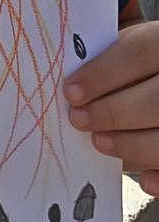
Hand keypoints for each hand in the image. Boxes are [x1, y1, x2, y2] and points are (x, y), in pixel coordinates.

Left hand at [64, 19, 158, 196]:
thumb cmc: (146, 58)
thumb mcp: (134, 40)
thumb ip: (109, 51)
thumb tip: (71, 74)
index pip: (137, 53)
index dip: (102, 74)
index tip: (71, 92)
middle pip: (154, 101)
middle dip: (111, 113)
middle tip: (78, 120)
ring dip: (131, 144)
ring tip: (99, 142)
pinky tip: (144, 180)